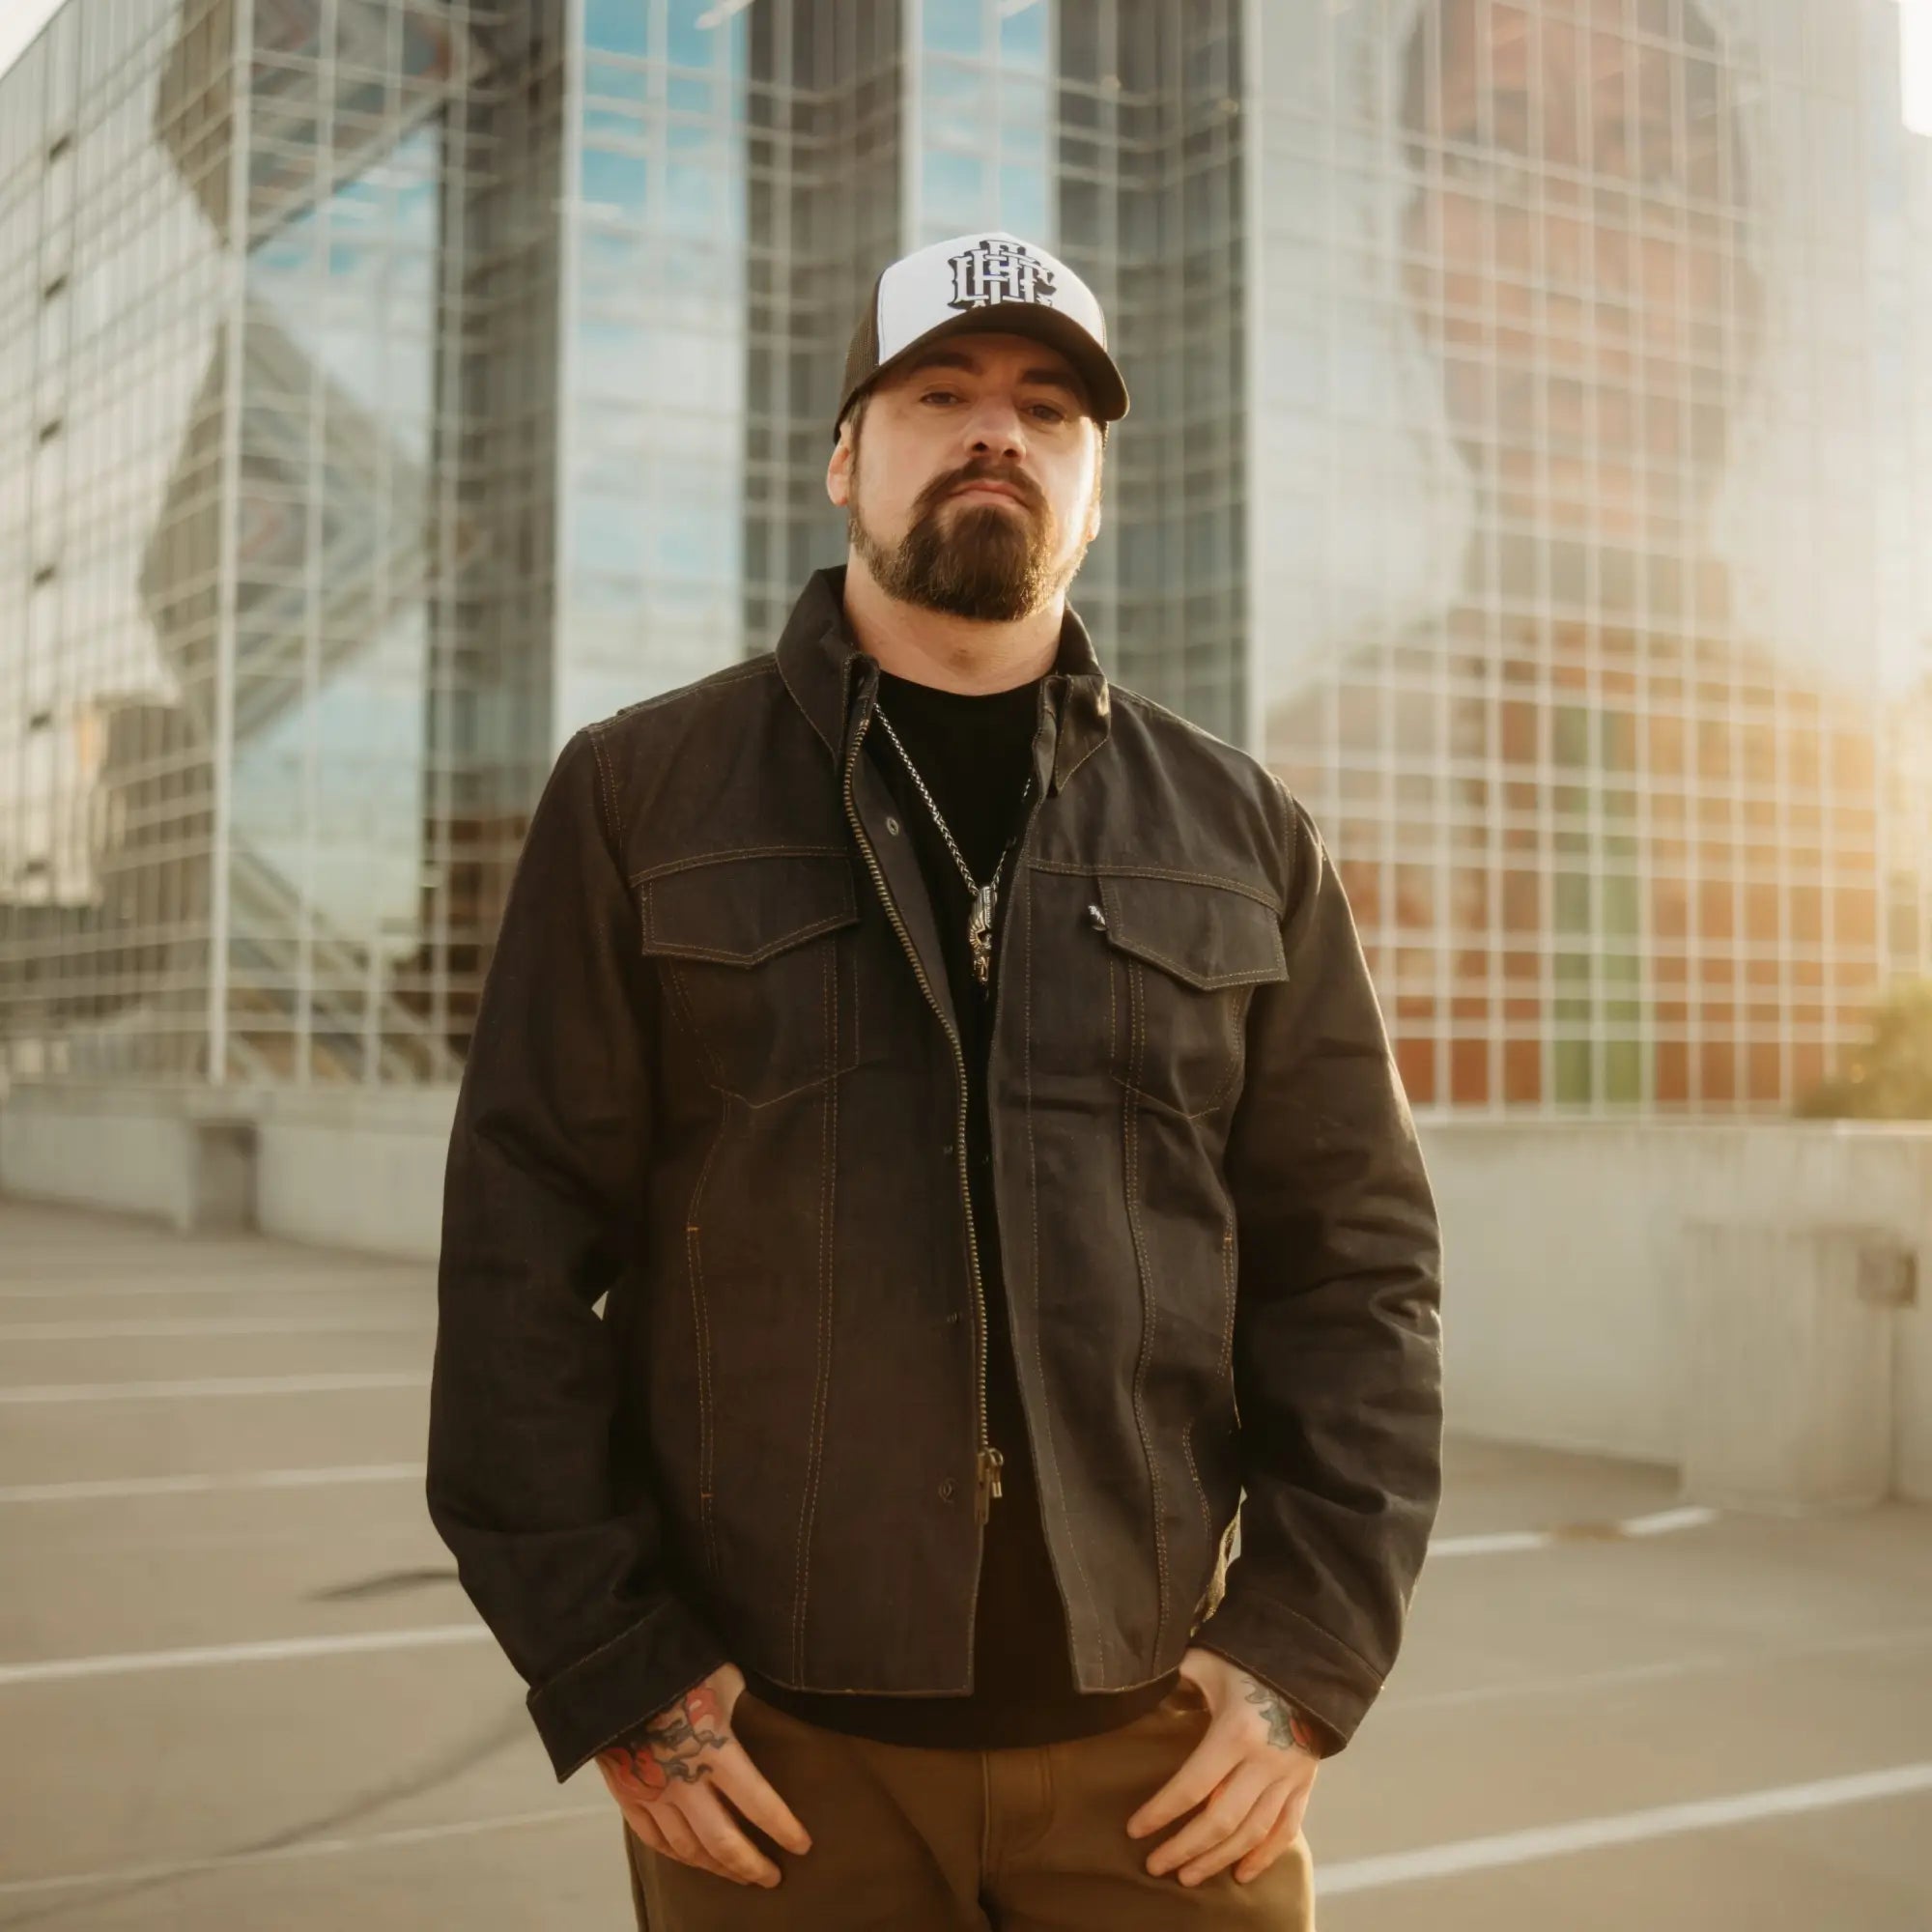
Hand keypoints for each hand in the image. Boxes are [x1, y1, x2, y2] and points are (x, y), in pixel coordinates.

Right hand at [596, 1663, 810, 1887]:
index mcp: (716, 1750)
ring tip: (738, 1875)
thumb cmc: (677, 1664)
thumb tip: (756, 1716)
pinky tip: (693, 1860)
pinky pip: (653, 1840)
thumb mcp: (723, 1679)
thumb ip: (740, 1706)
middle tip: (773, 1879)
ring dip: (717, 1868)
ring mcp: (653, 1794)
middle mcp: (685, 1782)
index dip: (784, 1829)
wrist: (610, 1667)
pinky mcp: (627, 1795)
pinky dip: (678, 1856)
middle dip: (752, 1866)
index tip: (803, 1846)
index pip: (759, 1804)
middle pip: (723, 1842)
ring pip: (688, 1849)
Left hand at [1125, 1648, 1320, 1886]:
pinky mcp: (1305, 1783)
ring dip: (1218, 1859)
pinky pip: (1286, 1829)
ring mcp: (1288, 1776)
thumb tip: (1140, 1685)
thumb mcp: (1207, 1659)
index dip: (1161, 1811)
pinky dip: (1265, 1856)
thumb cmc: (1249, 1658)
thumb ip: (1175, 1677)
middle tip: (1155, 1867)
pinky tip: (1242, 1874)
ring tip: (1188, 1877)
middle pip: (1220, 1820)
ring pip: (1252, 1833)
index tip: (1134, 1829)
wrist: (1311, 1659)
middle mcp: (1264, 1761)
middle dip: (1184, 1848)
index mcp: (1235, 1731)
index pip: (1192, 1785)